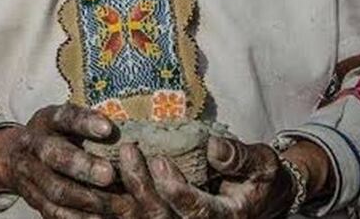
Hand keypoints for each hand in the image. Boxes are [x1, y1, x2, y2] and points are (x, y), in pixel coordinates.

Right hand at [0, 102, 120, 218]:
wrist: (18, 156)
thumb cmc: (57, 135)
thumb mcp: (68, 121)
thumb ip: (91, 126)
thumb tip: (128, 137)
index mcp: (47, 120)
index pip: (64, 117)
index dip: (84, 122)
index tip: (108, 129)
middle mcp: (33, 145)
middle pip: (54, 155)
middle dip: (83, 166)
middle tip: (109, 175)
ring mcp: (29, 174)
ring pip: (55, 189)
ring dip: (87, 199)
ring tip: (116, 204)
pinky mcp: (32, 199)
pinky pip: (54, 212)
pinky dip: (79, 217)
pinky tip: (101, 218)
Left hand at [118, 136, 329, 217]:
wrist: (259, 196)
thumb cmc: (259, 177)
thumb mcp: (261, 163)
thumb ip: (239, 157)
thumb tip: (213, 146)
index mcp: (225, 218)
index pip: (195, 209)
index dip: (175, 188)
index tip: (158, 159)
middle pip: (161, 217)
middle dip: (142, 186)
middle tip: (128, 151)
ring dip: (121, 196)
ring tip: (106, 164)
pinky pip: (135, 218)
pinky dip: (114, 207)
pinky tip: (98, 183)